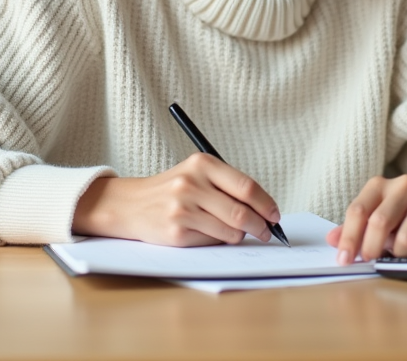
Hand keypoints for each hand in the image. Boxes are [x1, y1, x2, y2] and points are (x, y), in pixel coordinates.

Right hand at [73, 153, 280, 246]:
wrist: (131, 204)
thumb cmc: (172, 190)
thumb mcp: (197, 174)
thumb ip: (227, 187)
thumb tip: (264, 211)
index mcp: (202, 164)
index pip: (246, 186)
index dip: (266, 204)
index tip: (275, 215)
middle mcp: (192, 184)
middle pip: (241, 211)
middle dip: (260, 226)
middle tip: (266, 232)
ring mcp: (183, 209)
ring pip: (230, 230)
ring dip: (239, 235)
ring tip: (234, 232)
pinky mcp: (177, 232)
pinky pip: (212, 241)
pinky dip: (219, 241)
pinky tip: (209, 234)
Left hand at [327, 175, 406, 264]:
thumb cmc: (406, 218)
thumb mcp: (378, 219)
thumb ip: (355, 229)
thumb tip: (331, 240)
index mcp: (379, 185)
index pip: (358, 210)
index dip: (349, 238)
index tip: (344, 260)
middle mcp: (403, 185)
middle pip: (379, 222)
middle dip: (372, 248)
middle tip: (371, 262)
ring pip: (406, 237)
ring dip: (399, 255)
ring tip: (400, 254)